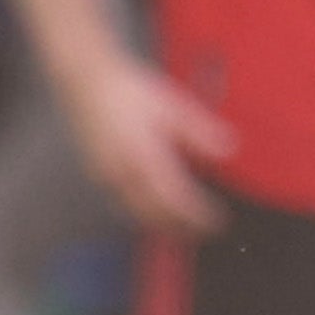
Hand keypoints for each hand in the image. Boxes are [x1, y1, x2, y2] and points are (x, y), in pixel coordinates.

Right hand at [70, 53, 234, 235]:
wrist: (85, 81)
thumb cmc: (130, 90)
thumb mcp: (172, 106)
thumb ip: (200, 131)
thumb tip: (228, 150)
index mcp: (142, 155)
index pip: (174, 198)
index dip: (195, 215)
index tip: (216, 223)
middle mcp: (121, 171)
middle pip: (153, 213)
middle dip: (179, 227)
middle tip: (205, 233)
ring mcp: (104, 174)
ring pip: (135, 211)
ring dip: (160, 224)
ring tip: (185, 228)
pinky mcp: (97, 173)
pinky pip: (121, 202)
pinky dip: (142, 211)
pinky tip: (156, 210)